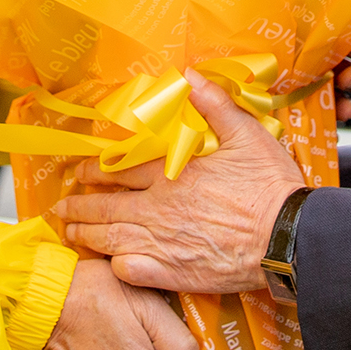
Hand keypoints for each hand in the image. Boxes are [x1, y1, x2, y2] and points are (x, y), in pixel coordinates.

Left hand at [57, 71, 305, 294]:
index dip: (95, 170)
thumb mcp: (247, 133)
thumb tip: (189, 76)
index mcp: (172, 173)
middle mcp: (159, 207)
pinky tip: (108, 263)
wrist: (288, 237)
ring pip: (110, 238)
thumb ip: (214, 104)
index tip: (79, 171)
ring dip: (85, 234)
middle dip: (78, 204)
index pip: (121, 169)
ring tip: (70, 231)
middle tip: (62, 204)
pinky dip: (114, 266)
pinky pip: (130, 272)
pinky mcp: (173, 273)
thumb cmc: (270, 186)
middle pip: (105, 206)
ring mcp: (162, 243)